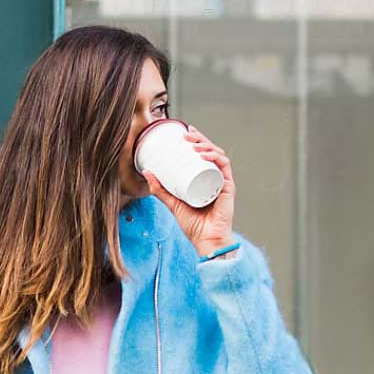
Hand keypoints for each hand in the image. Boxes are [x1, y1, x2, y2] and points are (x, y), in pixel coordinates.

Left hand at [141, 126, 235, 257]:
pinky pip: (223, 166)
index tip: (184, 133)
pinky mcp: (227, 187)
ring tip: (193, 143)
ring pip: (217, 155)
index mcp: (204, 179)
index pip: (202, 154)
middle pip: (210, 151)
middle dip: (199, 139)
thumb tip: (146, 172)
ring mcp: (221, 181)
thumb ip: (159, 189)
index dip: (196, 141)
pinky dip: (215, 157)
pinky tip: (205, 154)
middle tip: (186, 134)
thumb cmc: (193, 225)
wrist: (205, 240)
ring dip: (206, 145)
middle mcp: (214, 177)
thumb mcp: (172, 203)